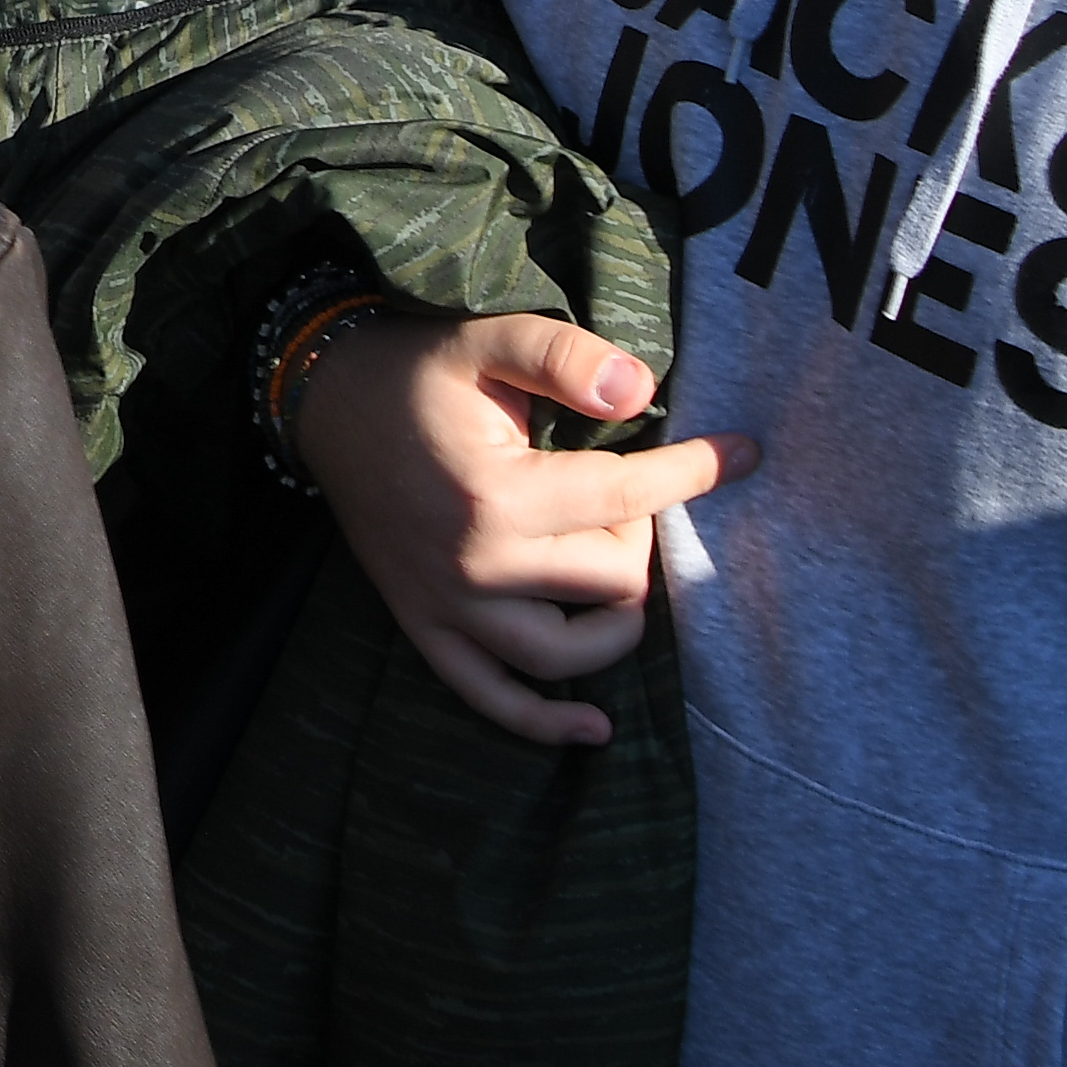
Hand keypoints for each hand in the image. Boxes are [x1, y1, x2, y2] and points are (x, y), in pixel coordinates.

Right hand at [292, 310, 718, 746]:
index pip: (626, 495)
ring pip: (568, 654)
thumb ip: (565, 356)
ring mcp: (448, 607)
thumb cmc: (415, 370)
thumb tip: (642, 390)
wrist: (324, 402)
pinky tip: (596, 726)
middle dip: (639, 535)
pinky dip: (546, 723)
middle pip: (612, 582)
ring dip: (615, 620)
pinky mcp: (426, 629)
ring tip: (610, 565)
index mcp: (494, 493)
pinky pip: (492, 699)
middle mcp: (473, 564)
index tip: (742, 454)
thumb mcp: (488, 339)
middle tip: (619, 491)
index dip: (695, 472)